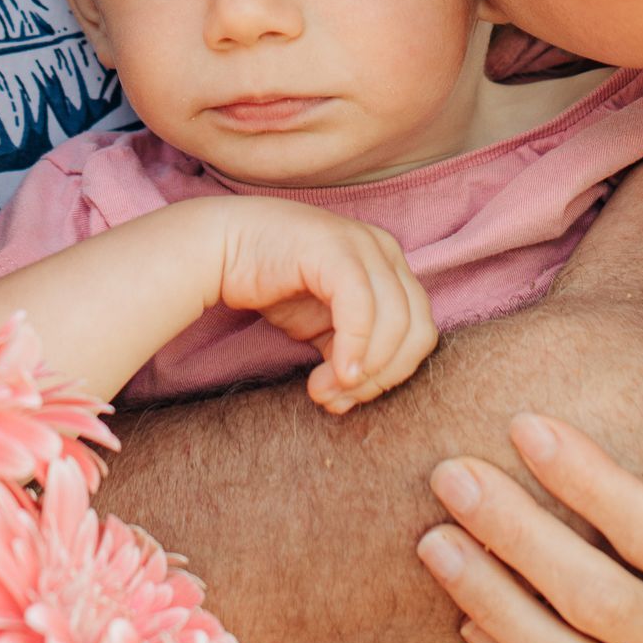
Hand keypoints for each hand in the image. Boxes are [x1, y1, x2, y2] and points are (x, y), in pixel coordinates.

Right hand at [216, 201, 437, 412]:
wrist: (222, 247)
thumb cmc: (272, 284)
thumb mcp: (324, 327)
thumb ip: (351, 352)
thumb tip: (359, 393)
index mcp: (392, 268)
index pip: (420, 332)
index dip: (393, 375)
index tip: (351, 397)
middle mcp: (386, 251)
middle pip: (417, 330)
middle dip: (382, 378)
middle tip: (339, 397)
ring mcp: (363, 244)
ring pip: (395, 322)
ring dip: (365, 370)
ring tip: (325, 390)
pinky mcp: (335, 247)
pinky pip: (361, 307)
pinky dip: (354, 348)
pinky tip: (334, 373)